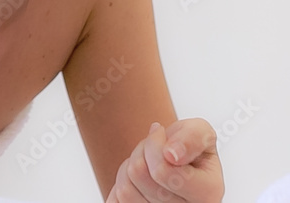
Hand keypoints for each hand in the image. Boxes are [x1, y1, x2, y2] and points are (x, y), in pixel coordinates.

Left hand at [107, 118, 223, 201]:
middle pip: (139, 175)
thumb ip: (192, 138)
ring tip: (146, 161)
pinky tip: (138, 178)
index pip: (162, 171)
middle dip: (141, 151)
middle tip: (152, 147)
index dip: (154, 144)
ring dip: (129, 166)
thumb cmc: (188, 146)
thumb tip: (172, 154)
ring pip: (125, 190)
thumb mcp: (200, 131)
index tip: (160, 132)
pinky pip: (117, 201)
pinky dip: (122, 182)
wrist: (176, 159)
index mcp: (208, 193)